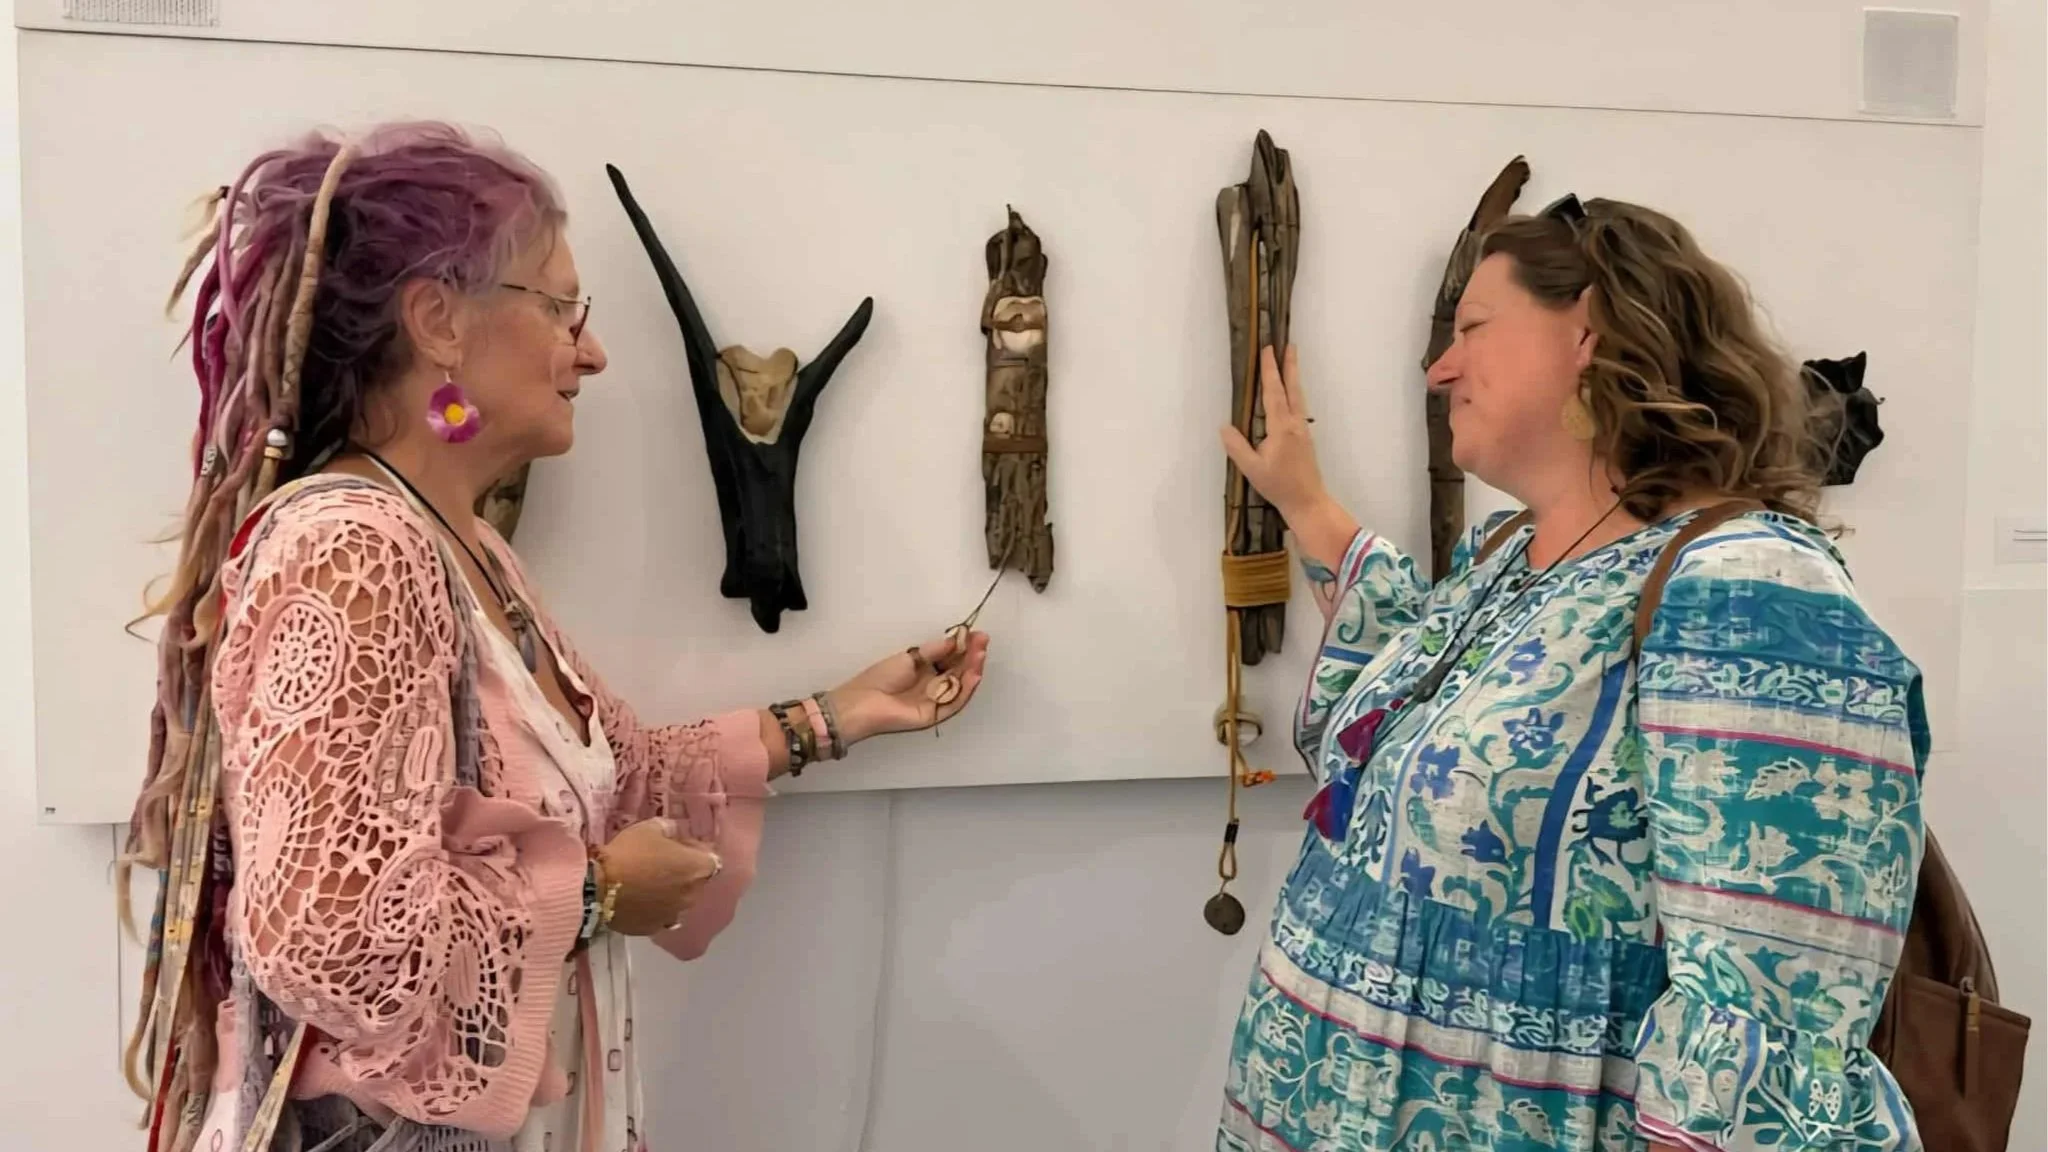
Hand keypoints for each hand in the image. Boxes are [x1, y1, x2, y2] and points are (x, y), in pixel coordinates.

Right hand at [594, 818, 722, 935]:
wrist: (599, 887)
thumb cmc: (629, 853)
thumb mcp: (649, 828)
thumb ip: (668, 828)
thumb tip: (673, 831)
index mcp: (697, 868)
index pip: (711, 860)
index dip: (696, 853)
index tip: (680, 848)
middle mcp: (693, 895)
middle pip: (696, 882)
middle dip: (684, 874)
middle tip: (662, 864)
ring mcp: (674, 915)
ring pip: (679, 901)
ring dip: (671, 893)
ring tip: (648, 885)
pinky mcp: (654, 929)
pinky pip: (660, 916)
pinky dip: (655, 910)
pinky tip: (639, 902)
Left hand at [828, 629, 991, 744]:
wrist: (863, 701)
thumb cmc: (881, 678)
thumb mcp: (910, 657)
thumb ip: (934, 650)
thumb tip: (955, 640)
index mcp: (926, 670)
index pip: (952, 658)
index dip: (965, 646)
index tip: (977, 634)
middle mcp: (934, 685)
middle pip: (960, 670)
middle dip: (972, 655)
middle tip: (983, 641)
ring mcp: (937, 700)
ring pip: (961, 685)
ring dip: (973, 669)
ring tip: (981, 654)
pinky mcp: (937, 715)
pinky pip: (956, 701)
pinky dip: (967, 688)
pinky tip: (974, 674)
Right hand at [1219, 345, 1329, 522]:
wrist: (1308, 501)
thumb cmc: (1279, 486)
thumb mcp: (1252, 469)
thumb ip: (1237, 447)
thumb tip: (1225, 427)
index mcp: (1281, 427)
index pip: (1273, 392)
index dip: (1269, 370)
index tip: (1267, 350)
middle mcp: (1295, 423)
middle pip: (1292, 388)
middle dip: (1289, 365)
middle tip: (1288, 344)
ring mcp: (1303, 429)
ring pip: (1298, 396)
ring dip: (1293, 376)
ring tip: (1291, 360)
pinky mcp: (1305, 437)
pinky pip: (1298, 406)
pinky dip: (1294, 392)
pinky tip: (1290, 393)